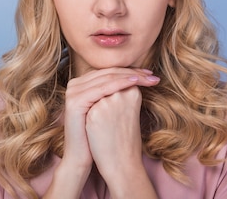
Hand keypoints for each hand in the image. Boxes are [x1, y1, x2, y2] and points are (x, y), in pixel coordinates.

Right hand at [44, 68, 158, 198]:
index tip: (150, 74)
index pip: (110, 71)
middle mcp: (75, 83)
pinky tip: (135, 82)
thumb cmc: (100, 133)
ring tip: (149, 77)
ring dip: (131, 75)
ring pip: (108, 77)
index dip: (131, 71)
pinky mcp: (75, 100)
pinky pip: (103, 87)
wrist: (83, 155)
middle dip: (134, 72)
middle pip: (110, 72)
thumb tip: (139, 76)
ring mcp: (73, 91)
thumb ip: (116, 91)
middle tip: (153, 74)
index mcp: (82, 83)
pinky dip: (120, 83)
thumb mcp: (108, 107)